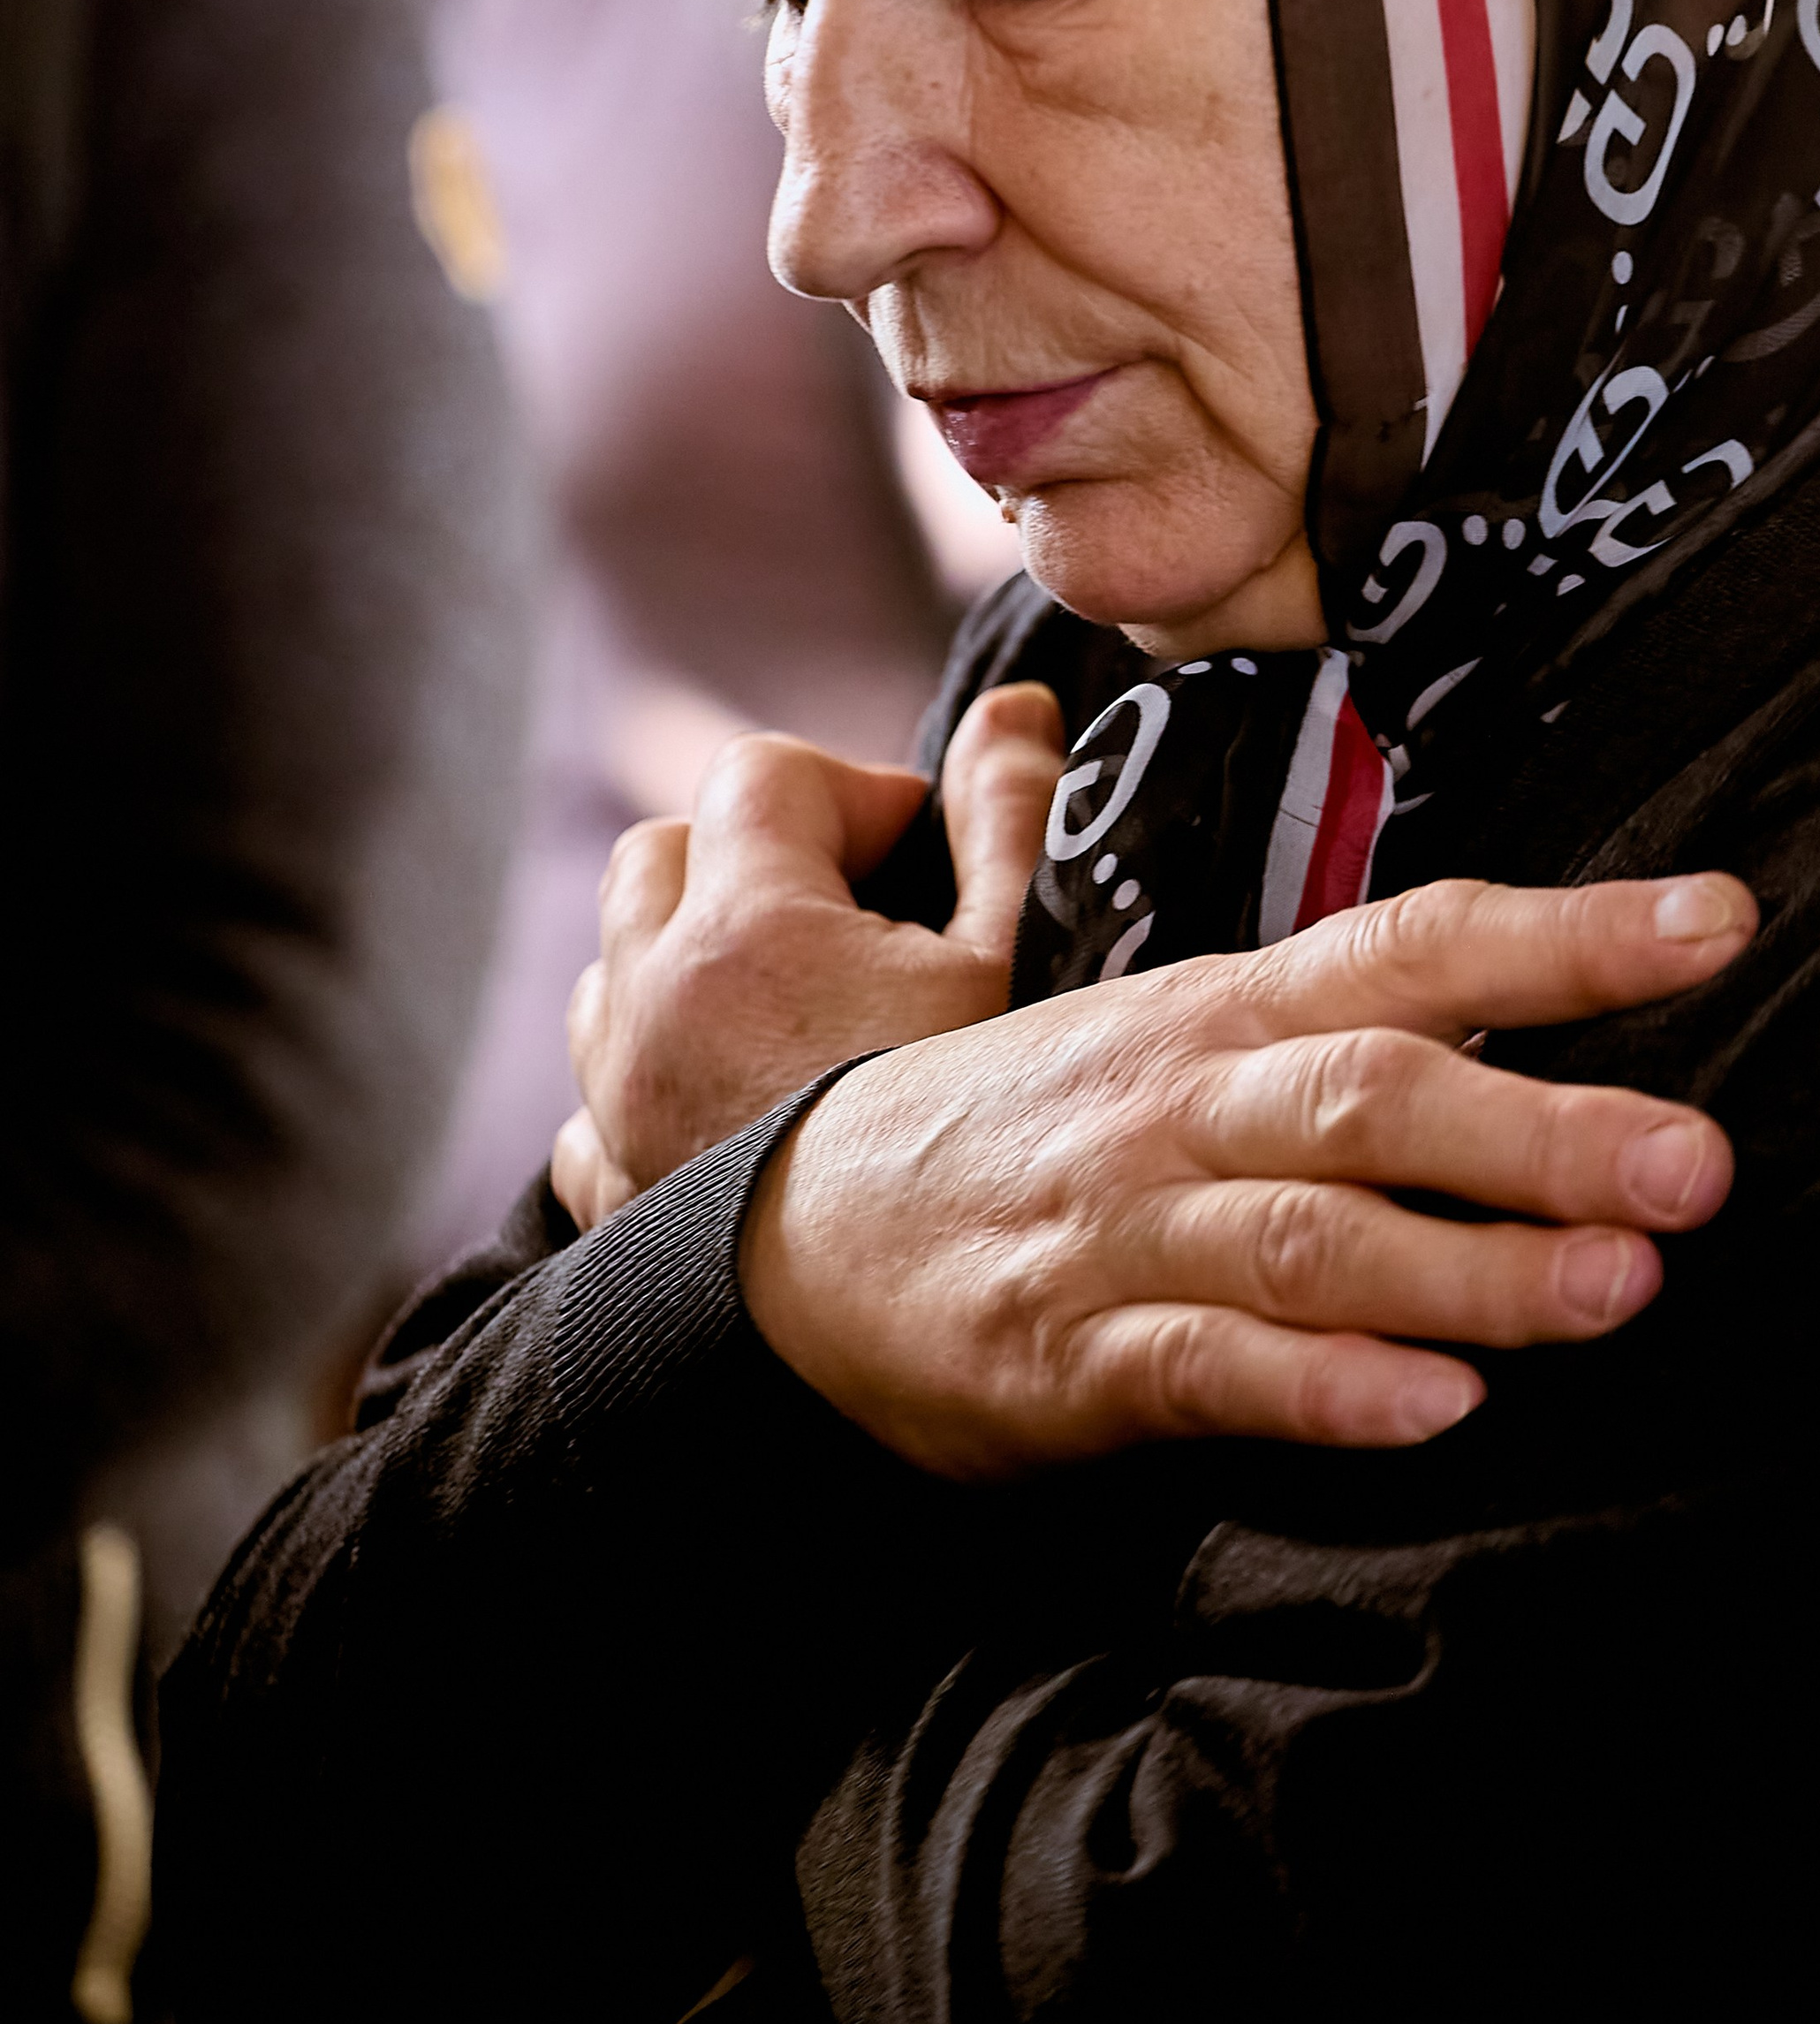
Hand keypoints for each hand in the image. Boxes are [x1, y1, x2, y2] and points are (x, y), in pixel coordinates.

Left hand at [551, 683, 1063, 1232]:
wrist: (928, 1317)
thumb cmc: (986, 1142)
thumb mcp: (1027, 962)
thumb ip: (1012, 819)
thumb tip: (1012, 707)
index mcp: (747, 928)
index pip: (763, 774)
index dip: (849, 792)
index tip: (919, 852)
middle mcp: (650, 1002)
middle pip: (659, 854)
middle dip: (746, 859)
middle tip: (851, 919)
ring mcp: (617, 1102)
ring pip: (611, 972)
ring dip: (684, 965)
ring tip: (794, 1011)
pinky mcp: (616, 1192)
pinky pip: (589, 1110)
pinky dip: (644, 1090)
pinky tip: (725, 1115)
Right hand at [741, 872, 1754, 1476]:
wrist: (806, 1223)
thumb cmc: (1052, 1124)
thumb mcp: (1190, 1036)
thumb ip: (1354, 1027)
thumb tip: (1564, 1010)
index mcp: (1234, 1007)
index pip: (1416, 943)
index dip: (1569, 932)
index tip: (1722, 921)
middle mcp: (1188, 1098)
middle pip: (1376, 1092)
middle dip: (1543, 1127)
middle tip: (1702, 1162)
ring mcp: (1125, 1227)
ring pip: (1309, 1235)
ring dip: (1468, 1264)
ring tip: (1619, 1286)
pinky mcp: (1066, 1357)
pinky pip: (1202, 1371)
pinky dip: (1319, 1389)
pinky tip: (1435, 1409)